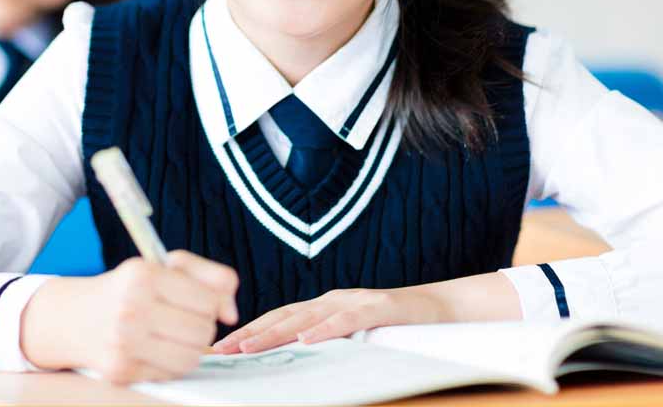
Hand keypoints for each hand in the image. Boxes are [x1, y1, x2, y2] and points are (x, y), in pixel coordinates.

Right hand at [21, 250, 238, 382]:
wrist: (72, 317)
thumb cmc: (130, 288)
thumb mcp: (166, 266)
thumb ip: (210, 278)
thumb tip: (232, 313)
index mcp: (144, 275)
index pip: (208, 300)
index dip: (213, 302)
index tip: (201, 301)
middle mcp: (132, 308)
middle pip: (203, 330)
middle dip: (203, 325)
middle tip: (186, 318)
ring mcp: (123, 343)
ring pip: (191, 357)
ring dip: (192, 348)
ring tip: (177, 334)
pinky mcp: (120, 371)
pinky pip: (171, 374)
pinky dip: (173, 363)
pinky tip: (158, 349)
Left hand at [213, 286, 443, 353]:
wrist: (441, 308)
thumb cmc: (395, 326)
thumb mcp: (354, 336)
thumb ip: (326, 342)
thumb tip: (292, 363)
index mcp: (324, 307)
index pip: (280, 319)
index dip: (250, 331)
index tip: (222, 348)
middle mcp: (332, 299)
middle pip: (284, 316)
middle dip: (250, 333)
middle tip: (221, 350)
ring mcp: (354, 300)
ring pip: (307, 317)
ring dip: (275, 333)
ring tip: (249, 347)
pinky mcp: (378, 307)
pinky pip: (347, 319)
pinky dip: (325, 329)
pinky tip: (307, 340)